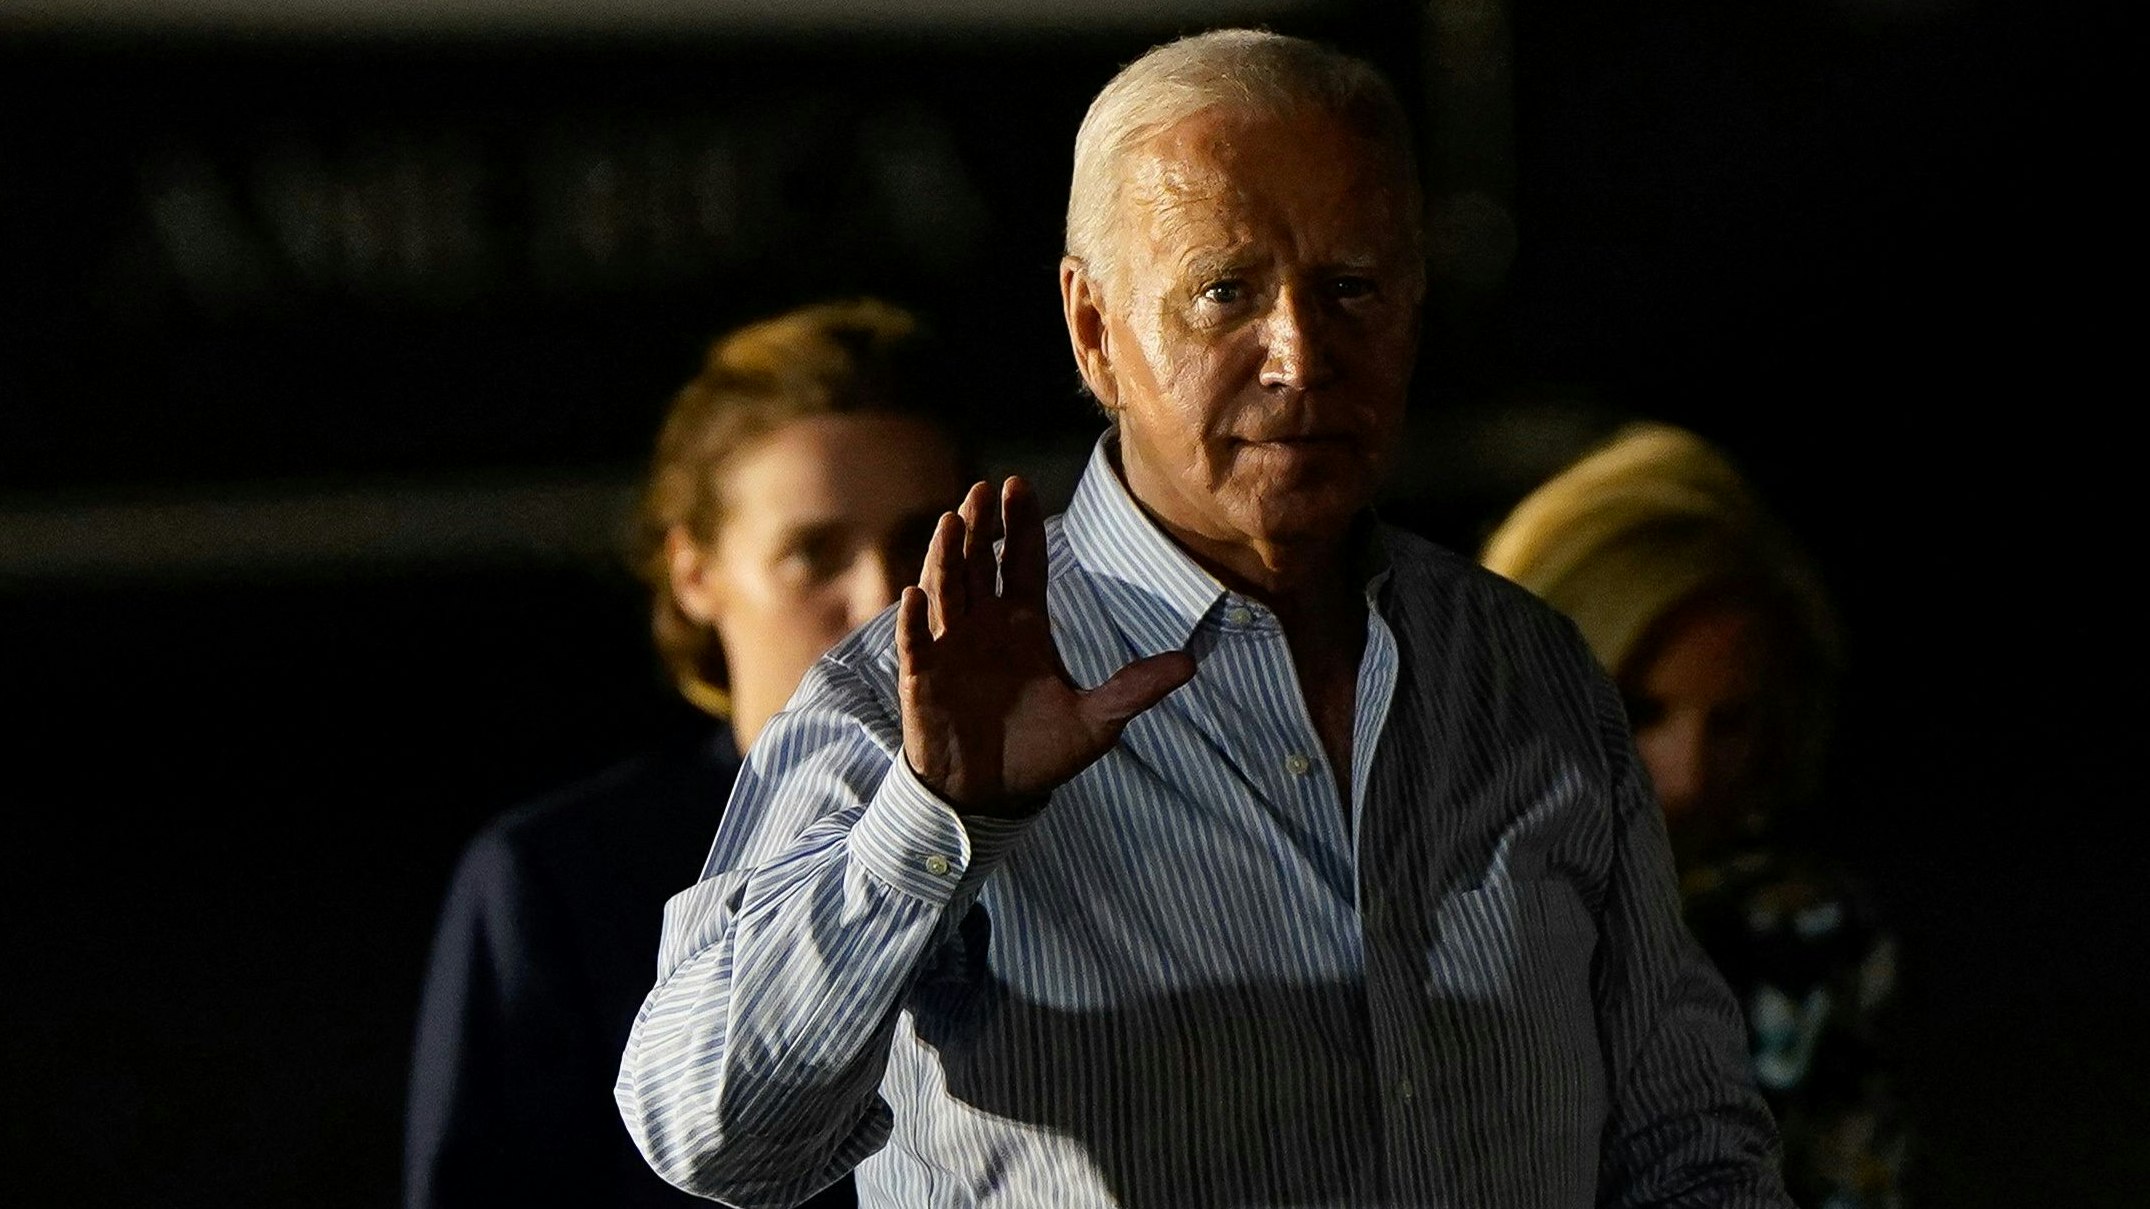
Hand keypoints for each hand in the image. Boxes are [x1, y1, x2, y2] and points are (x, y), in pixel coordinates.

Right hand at [898, 477, 1195, 818]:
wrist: (991, 795)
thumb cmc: (1040, 752)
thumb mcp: (1097, 721)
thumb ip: (1135, 689)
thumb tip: (1191, 662)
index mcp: (1024, 623)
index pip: (1022, 561)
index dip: (1020, 525)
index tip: (1017, 486)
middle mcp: (984, 624)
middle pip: (980, 562)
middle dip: (981, 526)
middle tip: (984, 489)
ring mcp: (950, 647)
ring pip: (945, 589)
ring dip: (946, 556)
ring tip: (953, 522)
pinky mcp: (923, 678)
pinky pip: (916, 643)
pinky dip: (913, 621)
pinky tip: (915, 596)